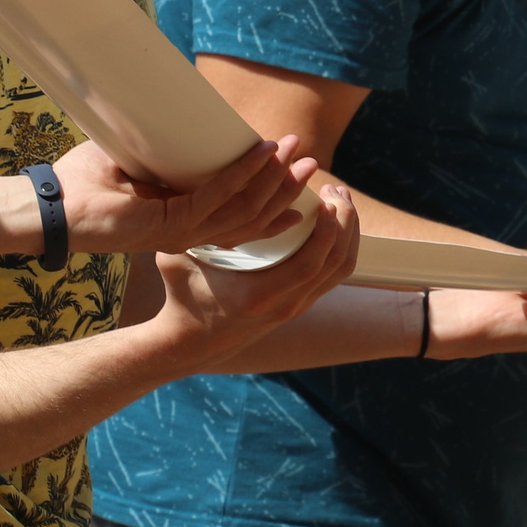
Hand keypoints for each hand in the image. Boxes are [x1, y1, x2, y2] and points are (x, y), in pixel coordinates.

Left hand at [54, 136, 317, 255]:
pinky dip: (241, 174)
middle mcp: (188, 232)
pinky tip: (258, 153)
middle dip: (284, 187)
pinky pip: (216, 199)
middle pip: (253, 215)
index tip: (294, 172)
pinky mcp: (169, 226)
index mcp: (184, 222)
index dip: (272, 197)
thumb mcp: (139, 161)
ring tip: (292, 154)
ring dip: (271, 179)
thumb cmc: (86, 182)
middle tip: (308, 160)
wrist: (51, 206)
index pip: (240, 216)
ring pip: (244, 211)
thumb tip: (188, 118)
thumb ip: (167, 152)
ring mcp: (181, 232)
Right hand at [148, 183, 358, 360]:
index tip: (325, 199)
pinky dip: (343, 246)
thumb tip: (187, 185)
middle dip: (345, 223)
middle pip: (335, 264)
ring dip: (349, 232)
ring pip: (341, 270)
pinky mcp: (300, 303)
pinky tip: (337, 222)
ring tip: (341, 200)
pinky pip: (334, 275)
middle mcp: (285, 305)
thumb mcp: (177, 261)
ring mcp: (296, 307)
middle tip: (336, 190)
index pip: (309, 265)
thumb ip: (185, 228)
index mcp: (258, 296)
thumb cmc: (183, 295)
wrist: (193, 341)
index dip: (326, 232)